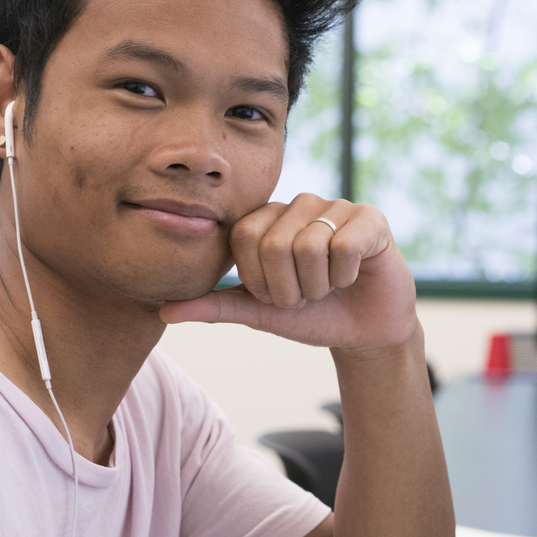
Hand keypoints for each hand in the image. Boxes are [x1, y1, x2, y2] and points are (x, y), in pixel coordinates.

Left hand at [160, 194, 417, 353]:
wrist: (365, 331)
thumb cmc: (311, 316)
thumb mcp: (259, 313)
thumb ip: (216, 305)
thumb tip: (166, 309)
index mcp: (268, 219)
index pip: (243, 238)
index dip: (260, 281)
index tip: (278, 295)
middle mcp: (300, 205)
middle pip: (274, 244)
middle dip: (290, 288)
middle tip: (307, 295)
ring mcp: (336, 207)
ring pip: (308, 246)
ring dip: (318, 286)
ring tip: (330, 286)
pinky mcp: (370, 219)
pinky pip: (343, 248)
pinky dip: (345, 277)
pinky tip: (353, 276)